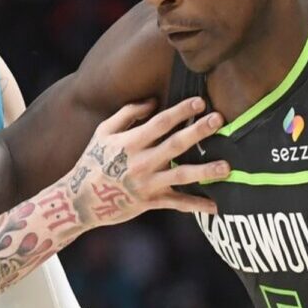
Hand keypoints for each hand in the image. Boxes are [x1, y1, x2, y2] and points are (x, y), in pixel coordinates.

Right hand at [65, 97, 229, 226]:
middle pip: (175, 145)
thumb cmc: (93, 160)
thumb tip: (154, 101)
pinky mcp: (150, 202)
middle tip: (219, 120)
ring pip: (181, 176)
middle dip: (198, 132)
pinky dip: (196, 206)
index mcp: (129, 142)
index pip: (160, 123)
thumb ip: (128, 113)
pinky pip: (176, 204)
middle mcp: (140, 163)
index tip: (200, 101)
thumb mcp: (104, 132)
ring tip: (227, 167)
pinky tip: (216, 207)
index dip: (180, 111)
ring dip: (205, 172)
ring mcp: (147, 184)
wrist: (80, 200)